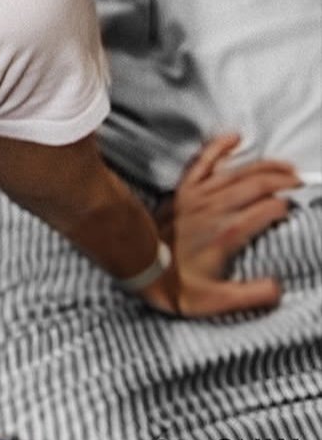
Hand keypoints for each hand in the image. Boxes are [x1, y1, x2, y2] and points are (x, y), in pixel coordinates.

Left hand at [145, 133, 299, 316]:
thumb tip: (279, 289)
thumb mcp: (216, 303)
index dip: (283, 208)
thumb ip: (250, 296)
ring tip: (286, 167)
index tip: (294, 209)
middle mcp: (216, 209)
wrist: (139, 263)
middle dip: (283, 182)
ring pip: (238, 172)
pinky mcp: (185, 190)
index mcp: (227, 234)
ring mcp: (199, 196)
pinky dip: (219, 147)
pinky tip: (234, 137)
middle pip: (257, 186)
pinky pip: (204, 162)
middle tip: (301, 183)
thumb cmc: (177, 285)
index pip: (265, 211)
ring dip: (264, 167)